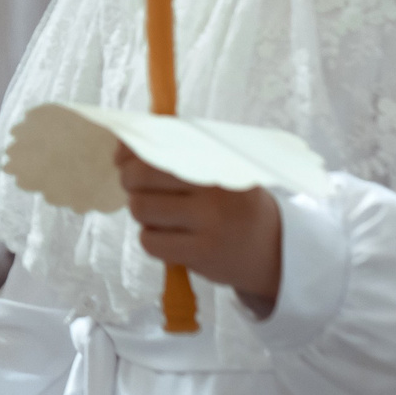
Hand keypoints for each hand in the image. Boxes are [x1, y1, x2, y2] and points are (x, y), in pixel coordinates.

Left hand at [114, 151, 282, 310]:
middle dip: (129, 180)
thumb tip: (120, 148)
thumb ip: (178, 152)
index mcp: (218, 158)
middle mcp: (214, 186)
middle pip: (141, 175)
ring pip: (140, 209)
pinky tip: (171, 236)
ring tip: (161, 214)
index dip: (131, 149)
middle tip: (137, 187)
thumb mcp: (220, 168)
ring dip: (142, 211)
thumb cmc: (235, 203)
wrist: (275, 249)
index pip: (161, 143)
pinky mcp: (201, 252)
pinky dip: (152, 239)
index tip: (121, 155)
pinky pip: (149, 241)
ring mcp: (209, 221)